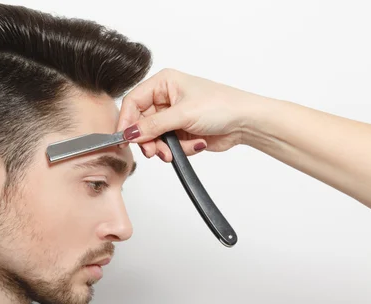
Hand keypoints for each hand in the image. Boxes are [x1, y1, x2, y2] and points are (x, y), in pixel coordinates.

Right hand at [117, 68, 259, 161]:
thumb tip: (130, 133)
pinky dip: (178, 149)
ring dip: (163, 148)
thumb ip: (153, 125)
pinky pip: (168, 145)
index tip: (125, 138)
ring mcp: (172, 116)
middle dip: (148, 140)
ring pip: (153, 137)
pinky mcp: (180, 132)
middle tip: (153, 151)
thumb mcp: (183, 114)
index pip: (133, 101)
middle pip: (141, 123)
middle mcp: (165, 98)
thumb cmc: (222, 105)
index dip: (126, 120)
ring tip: (173, 152)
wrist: (245, 122)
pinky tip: (194, 144)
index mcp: (164, 83)